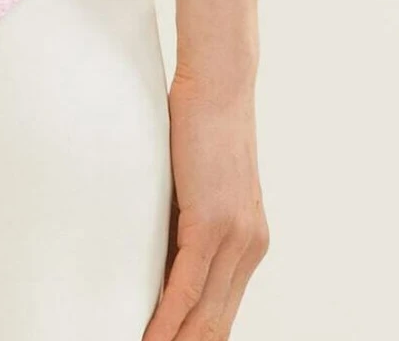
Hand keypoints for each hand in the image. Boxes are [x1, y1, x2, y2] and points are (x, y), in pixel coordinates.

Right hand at [142, 68, 269, 337]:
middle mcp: (250, 249)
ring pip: (203, 316)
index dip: (197, 339)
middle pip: (216, 325)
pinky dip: (165, 319)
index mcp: (249, 244)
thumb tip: (158, 252)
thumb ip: (187, 224)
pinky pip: (186, 287)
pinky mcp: (211, 225)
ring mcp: (235, 240)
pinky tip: (148, 338)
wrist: (220, 83)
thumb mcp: (199, 186)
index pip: (221, 313)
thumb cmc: (202, 124)